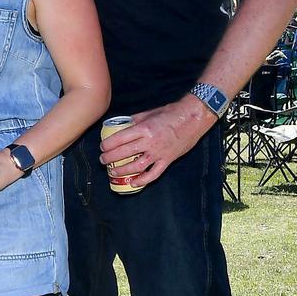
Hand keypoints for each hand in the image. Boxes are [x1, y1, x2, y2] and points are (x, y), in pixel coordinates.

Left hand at [98, 95, 215, 187]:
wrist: (193, 118)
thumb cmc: (171, 113)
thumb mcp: (149, 113)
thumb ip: (134, 120)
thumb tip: (122, 125)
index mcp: (144, 128)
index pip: (120, 139)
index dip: (108, 144)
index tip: (102, 147)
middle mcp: (150, 142)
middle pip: (124, 153)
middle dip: (110, 158)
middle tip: (103, 160)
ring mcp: (159, 153)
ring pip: (137, 166)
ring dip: (122, 170)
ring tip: (113, 171)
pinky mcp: (168, 160)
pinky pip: (154, 174)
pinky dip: (143, 180)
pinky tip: (133, 183)